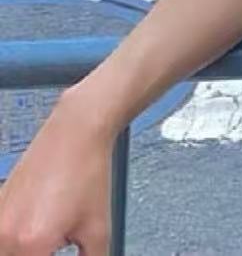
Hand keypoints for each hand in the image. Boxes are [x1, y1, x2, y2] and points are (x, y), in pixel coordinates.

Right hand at [0, 94, 113, 254]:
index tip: (56, 251)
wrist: (76, 132)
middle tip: (55, 244)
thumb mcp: (97, 229)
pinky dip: (15, 240)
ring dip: (25, 249)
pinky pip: (2, 237)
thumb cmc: (87, 171)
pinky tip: (37, 225)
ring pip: (6, 251)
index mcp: (31, 246)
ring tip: (49, 233)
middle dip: (38, 254)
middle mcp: (4, 236)